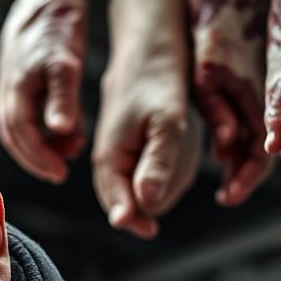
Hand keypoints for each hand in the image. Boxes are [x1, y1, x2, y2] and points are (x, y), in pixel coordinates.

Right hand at [0, 0, 88, 182]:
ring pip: (19, 129)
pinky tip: (62, 129)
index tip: (59, 174)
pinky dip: (41, 129)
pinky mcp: (17, 83)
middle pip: (16, 139)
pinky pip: (24, 116)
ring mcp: (10, 88)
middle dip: (38, 159)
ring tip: (69, 149)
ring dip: (41, 146)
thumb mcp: (66, 62)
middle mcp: (7, 93)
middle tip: (61, 171)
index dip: (39, 159)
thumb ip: (63, 99)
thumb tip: (60, 132)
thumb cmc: (58, 22)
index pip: (22, 137)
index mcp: (16, 92)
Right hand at [92, 51, 201, 237]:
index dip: (133, 220)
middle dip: (145, 209)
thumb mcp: (167, 121)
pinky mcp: (125, 151)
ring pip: (132, 193)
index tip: (151, 230)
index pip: (117, 204)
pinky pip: (138, 178)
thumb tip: (147, 201)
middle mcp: (106, 163)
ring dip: (153, 193)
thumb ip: (157, 162)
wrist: (149, 49)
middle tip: (165, 205)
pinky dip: (155, 177)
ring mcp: (115, 158)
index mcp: (109, 159)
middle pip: (123, 204)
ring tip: (174, 172)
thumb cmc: (159, 80)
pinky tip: (172, 162)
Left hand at [188, 0, 274, 205]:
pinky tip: (223, 156)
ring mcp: (260, 97)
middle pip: (262, 152)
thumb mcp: (209, 77)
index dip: (246, 177)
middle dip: (245, 177)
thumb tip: (226, 146)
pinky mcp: (252, 90)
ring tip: (225, 188)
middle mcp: (265, 102)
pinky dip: (239, 145)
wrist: (227, 1)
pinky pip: (251, 126)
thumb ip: (218, 111)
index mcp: (259, 101)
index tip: (228, 197)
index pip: (261, 153)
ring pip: (257, 141)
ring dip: (242, 165)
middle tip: (226, 197)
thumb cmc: (217, 37)